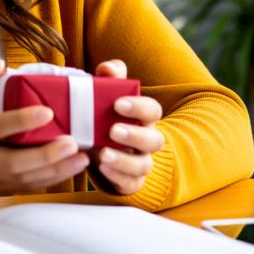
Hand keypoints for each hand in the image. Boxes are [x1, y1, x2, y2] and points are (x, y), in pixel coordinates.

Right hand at [0, 60, 89, 197]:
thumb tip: (1, 64)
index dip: (23, 121)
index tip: (48, 111)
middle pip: (15, 163)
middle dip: (47, 155)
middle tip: (73, 142)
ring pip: (24, 180)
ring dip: (55, 171)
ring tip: (81, 157)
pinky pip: (23, 188)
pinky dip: (47, 181)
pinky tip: (67, 169)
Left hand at [92, 59, 163, 195]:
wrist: (99, 144)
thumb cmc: (106, 114)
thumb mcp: (107, 92)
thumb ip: (109, 76)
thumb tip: (107, 69)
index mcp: (143, 117)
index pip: (153, 110)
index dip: (139, 107)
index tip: (118, 103)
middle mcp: (146, 140)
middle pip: (155, 140)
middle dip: (135, 136)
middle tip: (113, 130)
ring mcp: (140, 162)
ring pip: (143, 165)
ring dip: (124, 160)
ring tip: (103, 154)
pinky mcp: (129, 181)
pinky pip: (131, 184)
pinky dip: (118, 177)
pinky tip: (102, 168)